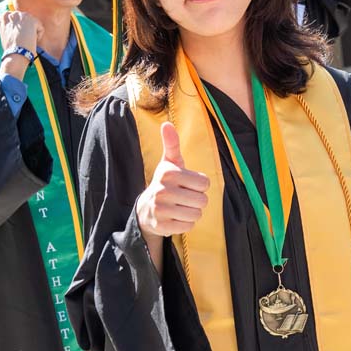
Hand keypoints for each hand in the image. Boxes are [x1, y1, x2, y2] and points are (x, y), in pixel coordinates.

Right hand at [0, 10, 42, 80]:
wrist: (15, 53)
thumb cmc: (11, 50)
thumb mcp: (5, 36)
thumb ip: (10, 29)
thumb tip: (19, 31)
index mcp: (3, 19)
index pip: (12, 16)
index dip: (17, 25)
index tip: (18, 34)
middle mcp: (12, 15)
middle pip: (25, 19)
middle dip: (27, 27)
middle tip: (25, 39)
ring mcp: (22, 16)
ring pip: (33, 23)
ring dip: (33, 32)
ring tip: (27, 41)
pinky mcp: (32, 20)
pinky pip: (40, 27)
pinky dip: (38, 36)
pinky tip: (32, 41)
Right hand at [136, 123, 209, 243]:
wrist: (146, 209)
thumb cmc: (165, 182)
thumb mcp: (169, 163)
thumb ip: (172, 144)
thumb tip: (166, 124)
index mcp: (168, 173)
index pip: (204, 183)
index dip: (199, 186)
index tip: (187, 185)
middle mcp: (162, 190)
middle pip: (202, 200)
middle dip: (197, 201)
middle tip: (185, 198)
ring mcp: (160, 209)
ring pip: (196, 214)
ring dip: (192, 213)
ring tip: (180, 208)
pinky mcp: (161, 226)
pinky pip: (188, 226)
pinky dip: (185, 224)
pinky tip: (175, 218)